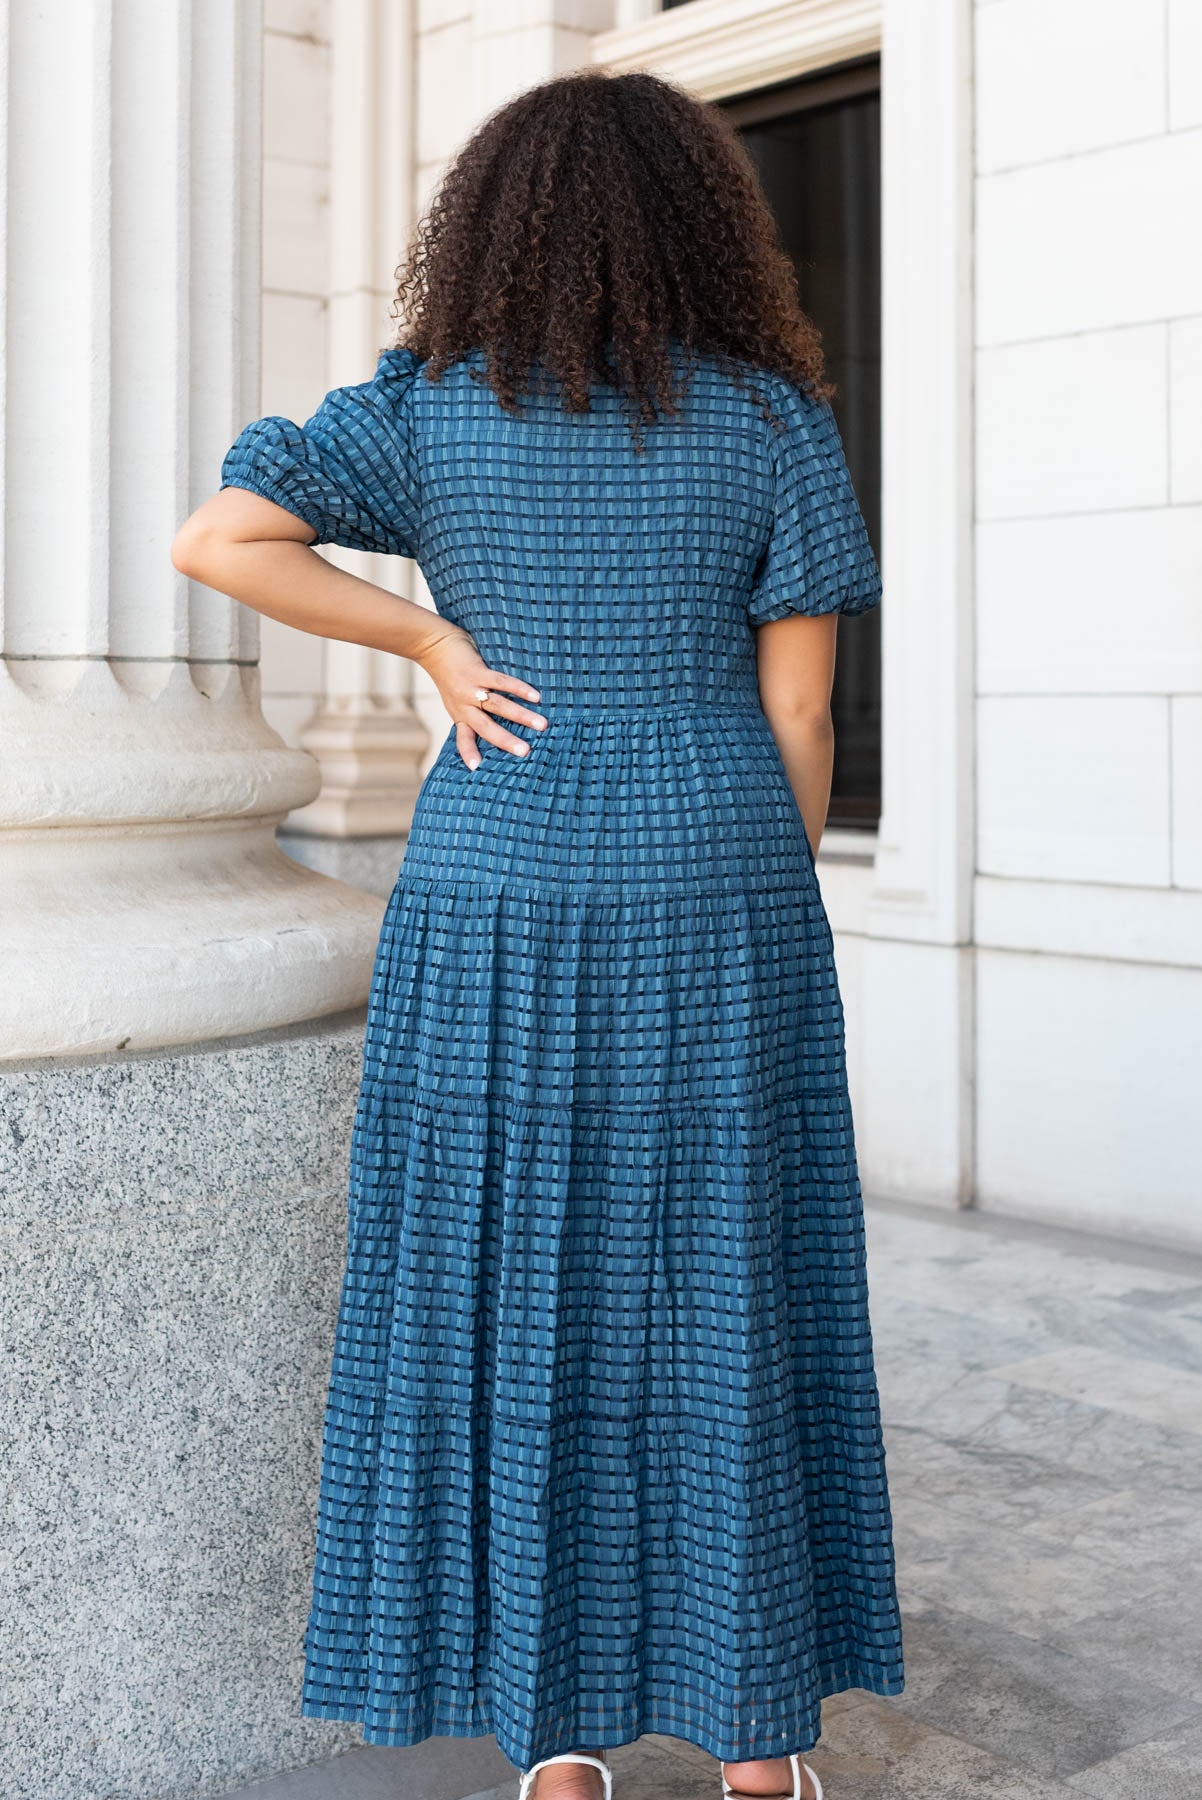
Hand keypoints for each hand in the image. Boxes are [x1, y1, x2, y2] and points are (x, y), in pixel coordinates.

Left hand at [416, 625, 547, 769]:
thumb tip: (500, 722)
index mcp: (459, 714)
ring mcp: (470, 688)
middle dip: (506, 741)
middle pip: (486, 727)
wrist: (434, 646)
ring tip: (542, 724)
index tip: (476, 768)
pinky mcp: (477, 671)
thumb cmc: (450, 673)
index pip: (463, 738)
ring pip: (498, 706)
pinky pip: (501, 681)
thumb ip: (471, 711)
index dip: (469, 753)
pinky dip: (519, 689)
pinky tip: (535, 696)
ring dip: (521, 716)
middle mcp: (464, 705)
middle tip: (525, 752)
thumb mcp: (455, 698)